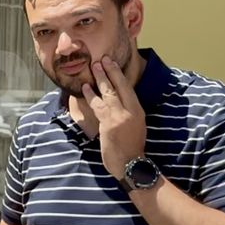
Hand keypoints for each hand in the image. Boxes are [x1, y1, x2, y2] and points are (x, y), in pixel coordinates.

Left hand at [81, 55, 146, 180]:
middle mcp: (130, 111)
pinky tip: (86, 88)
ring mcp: (119, 117)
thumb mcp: (135, 126)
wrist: (131, 164)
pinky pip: (98, 106)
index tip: (112, 63)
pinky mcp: (109, 125)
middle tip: (102, 59)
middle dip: (110, 72)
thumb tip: (117, 100)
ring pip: (108, 93)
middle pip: (119, 87)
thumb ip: (127, 112)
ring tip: (93, 68)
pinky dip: (91, 95)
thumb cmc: (132, 147)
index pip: (128, 88)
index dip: (119, 74)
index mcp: (138, 111)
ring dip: (100, 79)